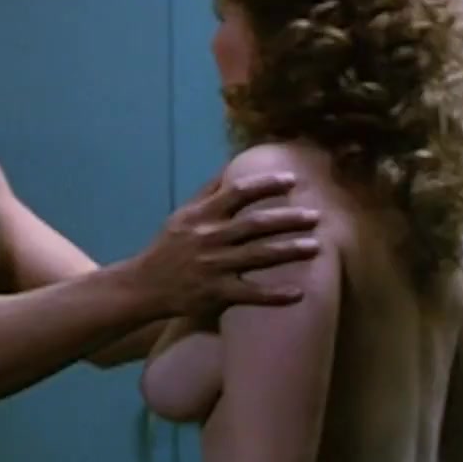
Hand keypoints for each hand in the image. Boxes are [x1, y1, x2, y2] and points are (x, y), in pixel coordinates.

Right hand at [129, 172, 320, 316]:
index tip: (293, 180)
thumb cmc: (169, 247)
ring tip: (316, 247)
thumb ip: (208, 193)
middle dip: (288, 219)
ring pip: (257, 256)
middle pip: (255, 224)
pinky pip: (250, 294)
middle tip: (316, 216)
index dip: (266, 184)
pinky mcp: (216, 292)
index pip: (237, 193)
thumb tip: (232, 167)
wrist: (146, 284)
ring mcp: (214, 266)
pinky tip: (299, 293)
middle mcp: (210, 237)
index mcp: (203, 215)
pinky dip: (274, 295)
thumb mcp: (183, 215)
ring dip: (289, 251)